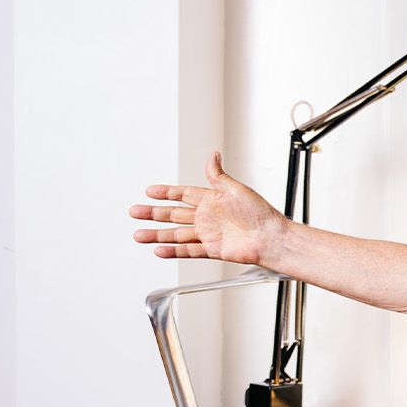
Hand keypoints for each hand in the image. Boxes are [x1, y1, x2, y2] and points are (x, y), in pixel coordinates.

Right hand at [131, 152, 286, 265]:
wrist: (271, 238)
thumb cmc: (261, 214)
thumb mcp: (237, 189)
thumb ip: (218, 176)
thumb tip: (213, 155)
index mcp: (213, 200)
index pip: (183, 194)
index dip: (166, 193)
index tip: (149, 191)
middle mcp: (208, 217)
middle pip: (174, 214)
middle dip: (153, 213)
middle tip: (135, 211)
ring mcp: (209, 234)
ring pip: (177, 234)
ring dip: (157, 234)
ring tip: (138, 235)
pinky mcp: (213, 250)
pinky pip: (189, 250)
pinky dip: (174, 251)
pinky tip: (159, 250)